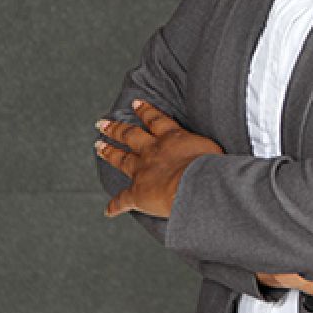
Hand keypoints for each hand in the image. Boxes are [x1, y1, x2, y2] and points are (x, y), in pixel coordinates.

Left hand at [95, 100, 222, 218]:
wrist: (194, 183)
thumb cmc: (209, 164)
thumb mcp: (211, 147)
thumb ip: (204, 147)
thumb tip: (213, 151)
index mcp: (172, 137)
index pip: (155, 119)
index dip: (145, 110)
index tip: (135, 103)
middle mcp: (153, 150)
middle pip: (130, 135)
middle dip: (116, 128)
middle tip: (102, 123)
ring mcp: (142, 171)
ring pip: (122, 159)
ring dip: (109, 152)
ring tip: (98, 146)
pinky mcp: (137, 193)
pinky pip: (123, 200)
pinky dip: (115, 205)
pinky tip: (108, 209)